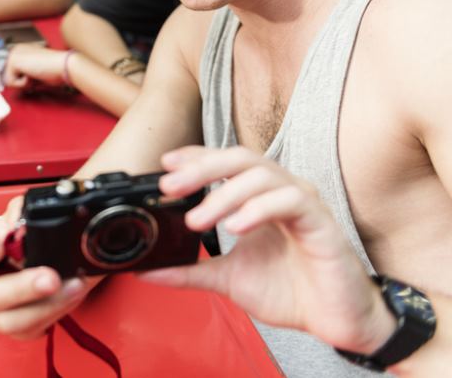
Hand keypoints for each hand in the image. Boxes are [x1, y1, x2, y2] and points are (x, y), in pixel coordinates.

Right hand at [0, 196, 93, 339]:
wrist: (52, 259)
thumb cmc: (26, 237)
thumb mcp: (24, 215)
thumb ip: (21, 213)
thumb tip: (23, 225)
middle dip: (19, 287)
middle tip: (49, 278)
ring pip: (8, 320)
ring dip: (44, 305)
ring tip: (71, 285)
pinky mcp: (14, 328)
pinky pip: (30, 328)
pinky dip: (55, 310)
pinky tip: (71, 292)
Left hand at [4, 45, 69, 88]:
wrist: (63, 66)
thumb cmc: (54, 70)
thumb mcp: (35, 71)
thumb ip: (23, 75)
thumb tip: (11, 83)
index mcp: (21, 50)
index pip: (11, 73)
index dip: (21, 80)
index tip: (33, 76)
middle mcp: (15, 50)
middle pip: (7, 77)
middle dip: (21, 82)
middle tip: (36, 75)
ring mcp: (13, 54)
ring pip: (8, 81)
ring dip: (23, 83)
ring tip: (35, 74)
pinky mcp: (13, 61)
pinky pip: (12, 83)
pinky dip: (24, 84)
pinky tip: (34, 74)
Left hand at [139, 146, 395, 354]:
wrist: (333, 320)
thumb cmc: (288, 291)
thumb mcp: (227, 278)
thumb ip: (188, 271)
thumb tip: (144, 271)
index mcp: (258, 197)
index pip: (224, 162)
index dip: (195, 157)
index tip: (164, 164)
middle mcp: (280, 191)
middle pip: (238, 159)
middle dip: (201, 168)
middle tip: (170, 186)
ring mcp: (302, 202)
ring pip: (260, 175)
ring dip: (223, 195)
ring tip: (196, 220)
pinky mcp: (321, 221)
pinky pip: (290, 200)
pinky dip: (258, 208)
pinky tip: (235, 226)